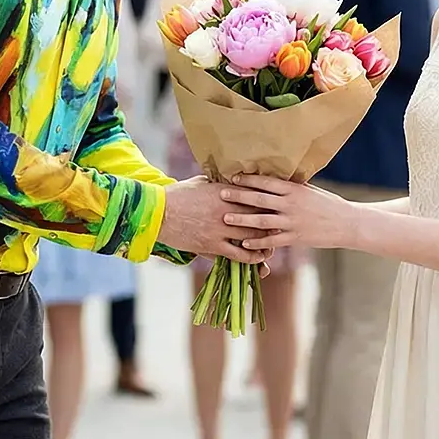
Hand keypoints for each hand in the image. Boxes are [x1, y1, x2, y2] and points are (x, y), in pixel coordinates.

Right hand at [158, 176, 274, 265]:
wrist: (158, 213)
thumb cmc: (178, 195)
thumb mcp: (201, 183)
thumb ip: (219, 183)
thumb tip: (230, 178)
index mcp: (225, 192)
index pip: (255, 197)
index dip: (269, 203)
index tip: (277, 206)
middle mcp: (227, 211)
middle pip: (259, 218)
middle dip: (272, 223)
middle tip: (280, 227)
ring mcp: (221, 230)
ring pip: (252, 238)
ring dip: (265, 243)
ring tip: (272, 245)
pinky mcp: (212, 246)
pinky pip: (239, 255)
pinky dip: (252, 258)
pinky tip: (259, 259)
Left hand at [220, 175, 356, 249]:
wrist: (348, 223)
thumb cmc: (328, 204)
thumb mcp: (310, 191)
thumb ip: (291, 187)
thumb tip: (273, 178)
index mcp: (294, 189)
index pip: (267, 182)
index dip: (248, 179)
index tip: (232, 177)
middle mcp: (291, 204)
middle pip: (260, 199)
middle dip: (239, 196)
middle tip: (221, 193)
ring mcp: (293, 222)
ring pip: (262, 221)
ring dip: (243, 219)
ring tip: (226, 218)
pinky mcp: (296, 238)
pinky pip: (273, 240)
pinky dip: (258, 242)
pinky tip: (244, 242)